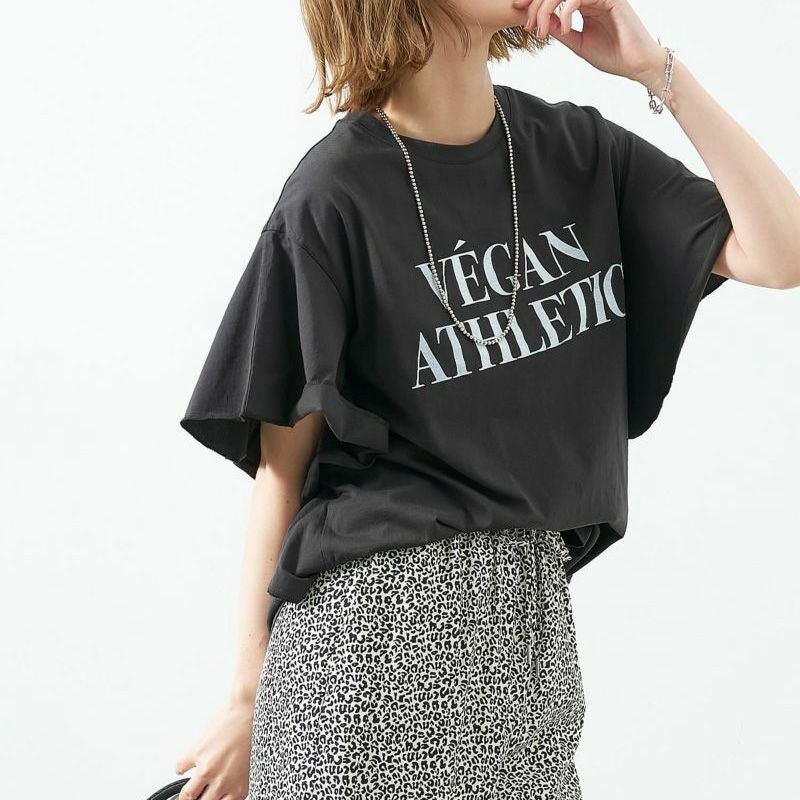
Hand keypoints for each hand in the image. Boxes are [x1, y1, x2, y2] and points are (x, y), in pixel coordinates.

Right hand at [174, 696, 253, 799]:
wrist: (249, 708)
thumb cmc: (255, 732)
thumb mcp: (252, 766)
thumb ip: (237, 782)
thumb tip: (226, 789)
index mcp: (239, 787)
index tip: (209, 798)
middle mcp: (223, 781)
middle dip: (198, 799)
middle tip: (196, 796)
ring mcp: (208, 768)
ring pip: (187, 794)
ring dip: (186, 793)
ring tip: (186, 792)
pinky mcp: (196, 753)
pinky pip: (180, 768)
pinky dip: (182, 768)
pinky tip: (185, 767)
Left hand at [513, 0, 667, 89]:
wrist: (637, 65)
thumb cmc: (613, 56)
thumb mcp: (578, 44)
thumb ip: (560, 31)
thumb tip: (541, 21)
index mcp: (584, 6)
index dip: (535, 3)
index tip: (520, 14)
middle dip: (537, 4)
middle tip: (529, 25)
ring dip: (547, 8)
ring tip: (542, 30)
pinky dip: (566, 11)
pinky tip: (565, 29)